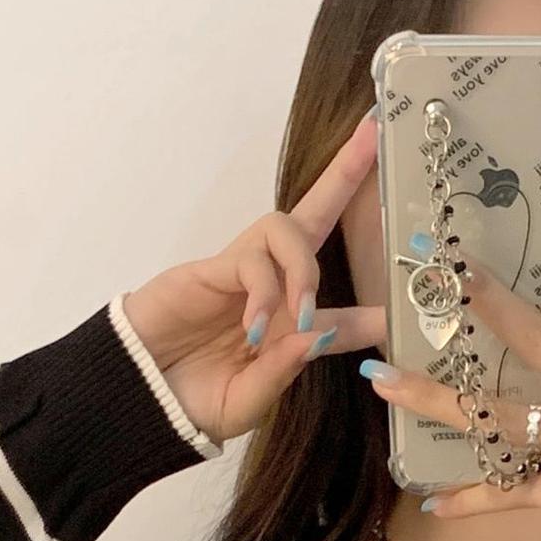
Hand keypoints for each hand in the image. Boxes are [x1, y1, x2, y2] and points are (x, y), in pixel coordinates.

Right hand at [120, 111, 387, 443]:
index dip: (373, 316)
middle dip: (344, 177)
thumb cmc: (190, 405)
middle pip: (315, 219)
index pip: (343, 315)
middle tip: (373, 135)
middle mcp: (274, 293)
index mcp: (290, 334)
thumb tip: (317, 333)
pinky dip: (264, 289)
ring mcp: (243, 274)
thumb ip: (282, 372)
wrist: (136, 397)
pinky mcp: (211, 268)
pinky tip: (254, 325)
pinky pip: (251, 260)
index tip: (405, 316)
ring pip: (287, 229)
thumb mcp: (246, 403)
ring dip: (303, 269)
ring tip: (298, 312)